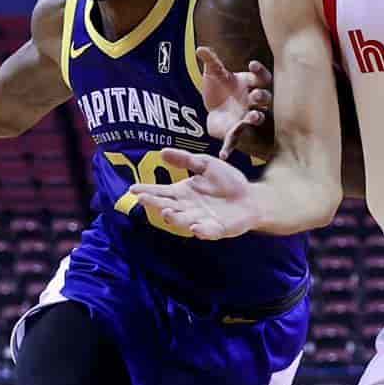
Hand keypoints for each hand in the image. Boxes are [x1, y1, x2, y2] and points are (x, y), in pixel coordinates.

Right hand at [129, 150, 260, 239]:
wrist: (252, 197)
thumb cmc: (228, 181)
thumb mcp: (206, 164)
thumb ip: (186, 160)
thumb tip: (162, 152)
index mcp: (183, 193)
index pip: (161, 191)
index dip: (147, 190)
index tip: (132, 189)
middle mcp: (188, 208)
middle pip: (167, 206)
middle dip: (154, 203)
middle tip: (142, 199)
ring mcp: (201, 220)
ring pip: (183, 221)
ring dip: (174, 218)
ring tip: (165, 211)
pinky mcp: (217, 230)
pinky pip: (207, 232)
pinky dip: (201, 232)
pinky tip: (195, 227)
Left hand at [195, 46, 271, 158]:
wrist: (214, 108)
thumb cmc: (220, 88)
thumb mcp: (214, 73)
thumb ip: (211, 62)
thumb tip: (201, 49)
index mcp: (250, 85)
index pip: (261, 78)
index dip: (259, 71)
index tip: (252, 64)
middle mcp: (252, 103)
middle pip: (264, 99)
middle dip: (262, 97)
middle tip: (256, 95)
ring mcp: (245, 117)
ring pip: (256, 119)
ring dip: (256, 118)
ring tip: (253, 118)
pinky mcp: (234, 131)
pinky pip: (234, 141)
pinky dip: (228, 149)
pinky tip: (223, 156)